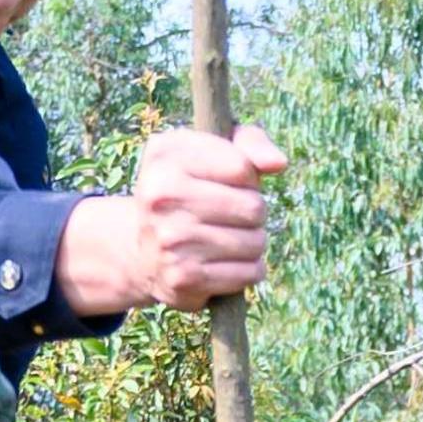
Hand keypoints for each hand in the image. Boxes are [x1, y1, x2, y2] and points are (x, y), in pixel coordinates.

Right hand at [55, 123, 283, 315]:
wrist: (144, 253)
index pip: (242, 168)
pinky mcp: (183, 278)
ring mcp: (170, 240)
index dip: (248, 179)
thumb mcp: (213, 152)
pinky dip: (248, 270)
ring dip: (253, 243)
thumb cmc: (191, 193)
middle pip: (253, 207)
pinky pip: (249, 273)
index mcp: (165, 154)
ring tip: (227, 240)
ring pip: (255, 242)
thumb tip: (278, 163)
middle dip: (253, 213)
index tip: (229, 184)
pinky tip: (226, 264)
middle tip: (230, 217)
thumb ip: (250, 143)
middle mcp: (161, 195)